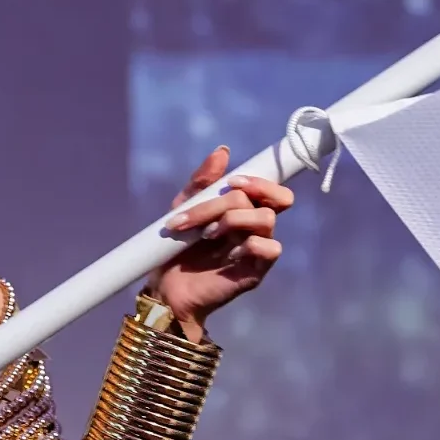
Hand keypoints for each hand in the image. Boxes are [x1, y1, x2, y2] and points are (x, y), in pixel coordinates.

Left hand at [149, 147, 292, 338]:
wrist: (166, 288)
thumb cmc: (177, 249)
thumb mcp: (183, 208)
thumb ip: (202, 182)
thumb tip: (223, 151)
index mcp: (243, 211)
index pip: (273, 189)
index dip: (261, 180)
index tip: (231, 181)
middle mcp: (255, 227)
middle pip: (272, 199)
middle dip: (240, 196)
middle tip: (218, 202)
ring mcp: (258, 248)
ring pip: (267, 219)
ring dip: (233, 219)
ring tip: (206, 234)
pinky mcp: (257, 270)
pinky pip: (270, 248)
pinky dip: (247, 245)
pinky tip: (224, 255)